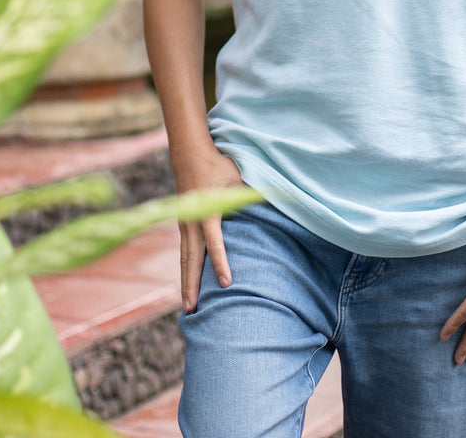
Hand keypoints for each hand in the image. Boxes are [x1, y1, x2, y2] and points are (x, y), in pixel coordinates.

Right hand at [171, 145, 244, 312]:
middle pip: (191, 259)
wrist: (189, 155)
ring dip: (186, 283)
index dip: (221, 263)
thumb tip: (281, 198)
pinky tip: (188, 286)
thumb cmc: (218, 166)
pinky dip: (185, 271)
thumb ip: (253, 193)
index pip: (215, 242)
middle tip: (192, 310)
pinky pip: (184, 252)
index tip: (227, 283)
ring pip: (184, 259)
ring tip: (188, 307)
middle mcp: (193, 222)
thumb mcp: (237, 177)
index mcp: (208, 212)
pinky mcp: (184, 225)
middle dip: (192, 285)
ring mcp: (185, 224)